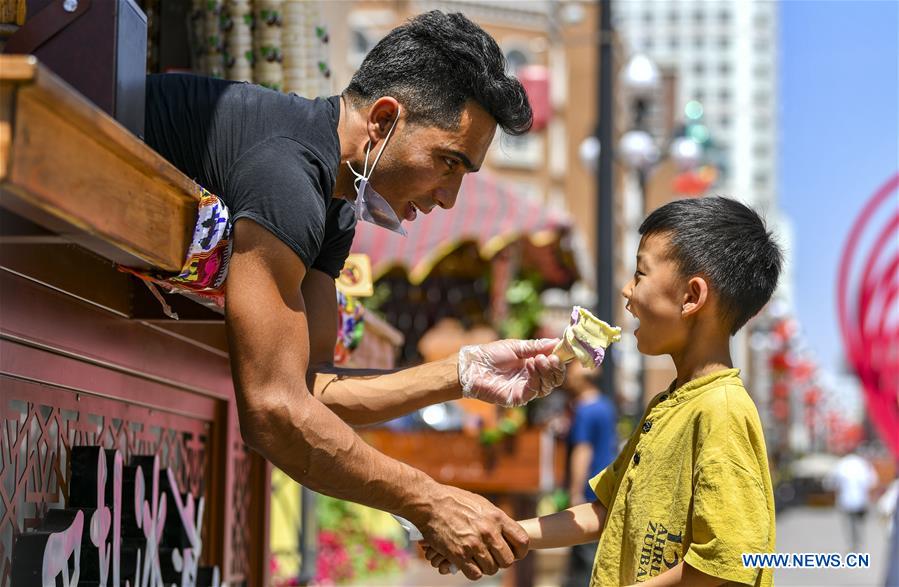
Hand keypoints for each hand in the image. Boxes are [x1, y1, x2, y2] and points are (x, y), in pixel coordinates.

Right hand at [411, 484, 528, 579]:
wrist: (430, 503)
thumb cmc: (455, 500)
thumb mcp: (481, 504)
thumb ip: (496, 519)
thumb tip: (507, 533)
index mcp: (497, 517)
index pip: (522, 541)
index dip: (520, 551)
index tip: (514, 553)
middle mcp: (488, 532)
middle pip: (507, 560)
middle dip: (501, 561)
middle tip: (492, 556)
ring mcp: (474, 544)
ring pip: (492, 569)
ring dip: (486, 567)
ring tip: (478, 559)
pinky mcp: (458, 555)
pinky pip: (475, 574)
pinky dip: (473, 572)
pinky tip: (469, 563)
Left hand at [458, 338, 565, 406]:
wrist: (472, 366)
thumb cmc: (491, 355)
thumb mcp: (516, 346)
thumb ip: (536, 346)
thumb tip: (557, 342)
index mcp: (533, 365)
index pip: (554, 366)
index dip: (560, 360)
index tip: (563, 350)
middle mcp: (532, 379)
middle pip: (554, 379)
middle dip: (556, 368)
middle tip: (552, 357)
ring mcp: (526, 389)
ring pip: (547, 386)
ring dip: (546, 371)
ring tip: (539, 359)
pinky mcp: (518, 398)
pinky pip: (534, 390)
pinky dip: (536, 378)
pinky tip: (531, 365)